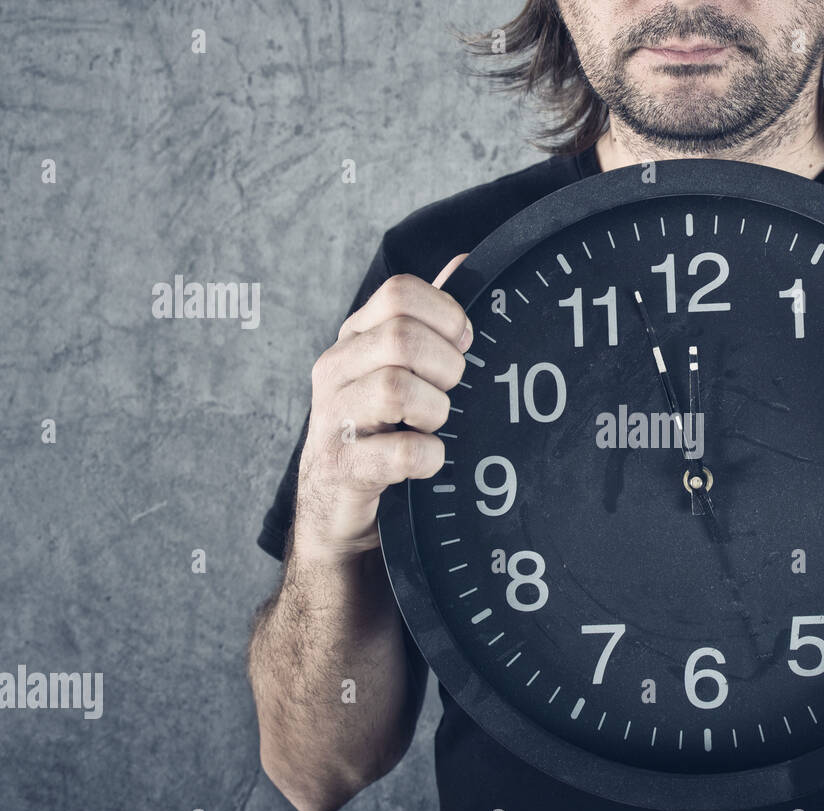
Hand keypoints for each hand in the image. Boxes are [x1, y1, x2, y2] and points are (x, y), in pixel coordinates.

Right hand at [292, 256, 472, 560]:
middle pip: (402, 336)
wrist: (342, 511)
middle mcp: (336, 369)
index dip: (446, 315)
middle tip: (451, 393)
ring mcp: (332, 418)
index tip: (464, 345)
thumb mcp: (403, 369)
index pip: (400, 292)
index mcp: (355, 338)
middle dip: (446, 367)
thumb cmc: (384, 432)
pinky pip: (398, 452)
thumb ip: (429, 318)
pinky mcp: (340, 467)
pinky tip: (430, 461)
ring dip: (436, 412)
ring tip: (435, 427)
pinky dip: (427, 457)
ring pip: (397, 389)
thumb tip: (465, 261)